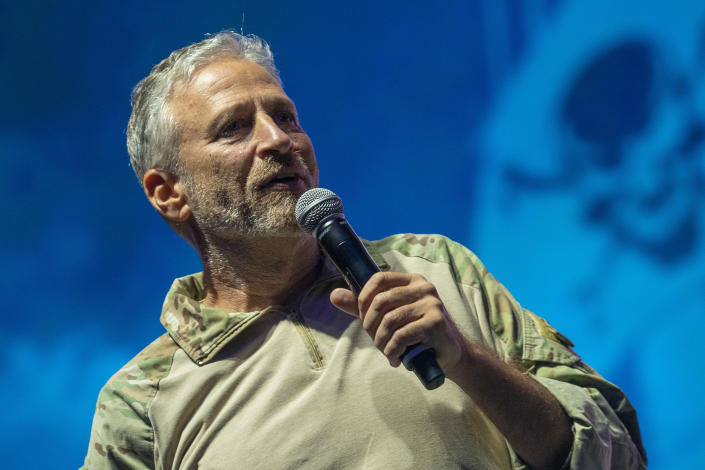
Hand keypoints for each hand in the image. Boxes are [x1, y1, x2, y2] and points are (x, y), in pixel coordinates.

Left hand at [329, 271, 465, 373]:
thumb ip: (363, 306)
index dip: (363, 298)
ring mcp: (431, 304)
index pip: (378, 279)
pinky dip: (393, 350)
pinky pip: (402, 335)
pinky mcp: (435, 323)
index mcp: (412, 281)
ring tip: (386, 352)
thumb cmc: (417, 334)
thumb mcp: (390, 317)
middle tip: (375, 341)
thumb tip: (333, 296)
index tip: (363, 318)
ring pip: (390, 320)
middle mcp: (424, 287)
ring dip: (381, 342)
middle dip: (370, 326)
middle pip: (381, 301)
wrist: (451, 354)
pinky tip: (396, 358)